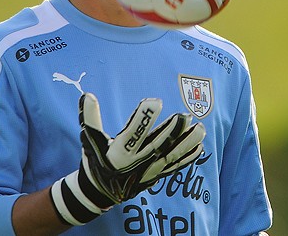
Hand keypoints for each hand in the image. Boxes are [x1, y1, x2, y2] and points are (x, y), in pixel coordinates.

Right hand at [50, 93, 205, 225]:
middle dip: (172, 130)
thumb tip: (87, 95)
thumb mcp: (89, 140)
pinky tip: (199, 146)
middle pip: (157, 145)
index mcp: (118, 153)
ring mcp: (149, 170)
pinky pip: (175, 166)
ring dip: (186, 142)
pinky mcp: (156, 175)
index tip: (154, 102)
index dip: (143, 118)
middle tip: (184, 115)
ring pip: (171, 156)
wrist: (99, 193)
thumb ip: (90, 118)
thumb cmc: (95, 161)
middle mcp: (136, 163)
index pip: (132, 133)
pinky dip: (187, 157)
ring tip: (200, 128)